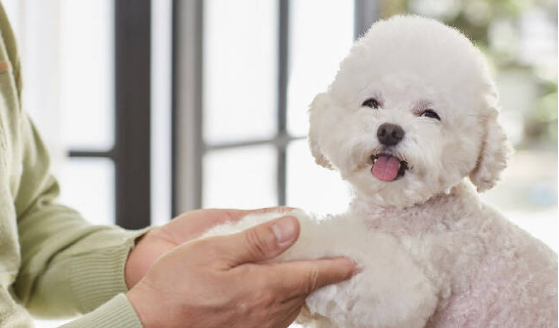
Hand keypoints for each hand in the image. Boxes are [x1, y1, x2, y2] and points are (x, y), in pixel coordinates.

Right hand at [126, 215, 355, 327]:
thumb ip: (257, 240)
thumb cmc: (176, 285)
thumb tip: (293, 226)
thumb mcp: (214, 251)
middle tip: (329, 260)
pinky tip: (273, 293)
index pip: (310, 276)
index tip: (353, 262)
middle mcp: (266, 313)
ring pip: (291, 307)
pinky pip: (276, 319)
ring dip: (300, 289)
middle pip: (303, 292)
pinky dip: (282, 303)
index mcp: (261, 288)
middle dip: (319, 276)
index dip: (334, 268)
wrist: (149, 325)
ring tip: (304, 273)